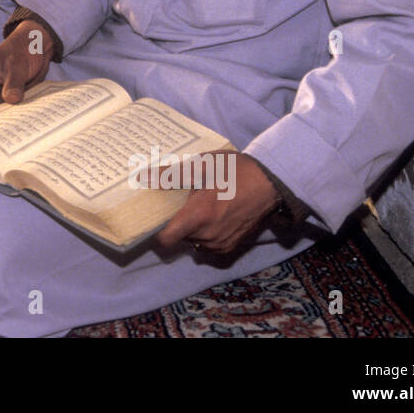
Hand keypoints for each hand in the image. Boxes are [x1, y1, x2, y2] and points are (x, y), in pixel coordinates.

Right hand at [0, 21, 53, 122]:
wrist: (39, 46)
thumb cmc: (21, 48)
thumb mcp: (16, 64)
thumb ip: (13, 82)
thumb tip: (12, 100)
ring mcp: (0, 98)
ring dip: (1, 128)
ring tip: (8, 140)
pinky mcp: (14, 102)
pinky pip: (12, 116)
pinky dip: (15, 123)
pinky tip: (22, 131)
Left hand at [152, 152, 280, 254]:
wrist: (271, 182)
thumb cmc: (235, 170)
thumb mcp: (202, 166)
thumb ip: (171, 175)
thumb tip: (143, 177)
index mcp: (199, 216)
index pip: (166, 240)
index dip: (155, 232)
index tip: (154, 219)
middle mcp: (209, 236)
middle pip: (179, 237)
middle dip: (178, 221)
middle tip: (185, 201)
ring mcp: (222, 244)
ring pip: (194, 241)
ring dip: (193, 227)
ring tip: (202, 205)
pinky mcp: (232, 247)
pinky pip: (209, 244)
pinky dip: (207, 232)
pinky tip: (214, 214)